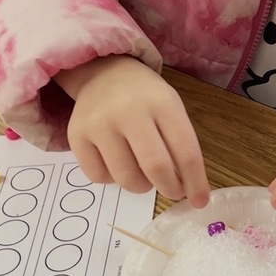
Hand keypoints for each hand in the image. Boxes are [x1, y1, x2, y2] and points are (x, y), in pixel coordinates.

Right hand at [58, 55, 209, 207]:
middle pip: (155, 167)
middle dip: (169, 188)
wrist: (104, 74)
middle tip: (172, 192)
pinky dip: (112, 179)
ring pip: (126, 178)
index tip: (199, 201)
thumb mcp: (170, 108)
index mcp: (162, 103)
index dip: (195, 182)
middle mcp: (129, 111)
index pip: (186, 152)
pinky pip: (99, 177)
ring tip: (143, 174)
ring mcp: (100, 124)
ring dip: (141, 186)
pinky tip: (117, 163)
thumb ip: (179, 144)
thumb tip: (186, 189)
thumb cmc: (145, 97)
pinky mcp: (77, 136)